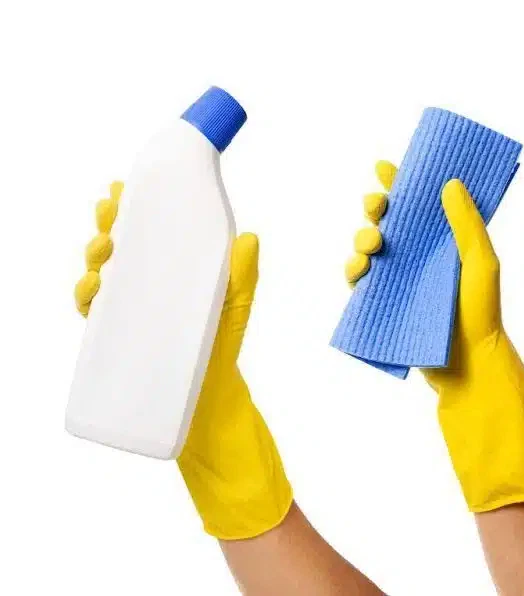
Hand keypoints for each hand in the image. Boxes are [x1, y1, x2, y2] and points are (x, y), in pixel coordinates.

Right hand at [76, 182, 291, 538]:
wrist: (211, 403)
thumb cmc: (221, 347)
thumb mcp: (235, 306)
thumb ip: (242, 275)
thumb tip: (250, 238)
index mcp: (169, 274)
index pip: (145, 235)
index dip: (129, 210)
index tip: (121, 190)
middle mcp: (144, 290)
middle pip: (117, 251)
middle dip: (106, 229)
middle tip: (110, 219)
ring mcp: (129, 315)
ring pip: (100, 278)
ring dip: (94, 261)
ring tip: (104, 255)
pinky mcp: (119, 342)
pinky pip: (94, 316)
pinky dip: (87, 299)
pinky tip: (92, 291)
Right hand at [347, 163, 523, 510]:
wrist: (468, 365)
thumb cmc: (482, 313)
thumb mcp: (481, 263)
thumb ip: (467, 224)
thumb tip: (450, 182)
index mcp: (446, 242)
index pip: (421, 204)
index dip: (401, 183)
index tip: (385, 167)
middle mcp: (422, 257)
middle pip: (389, 221)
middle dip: (376, 208)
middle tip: (377, 208)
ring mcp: (403, 280)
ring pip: (371, 248)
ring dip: (363, 238)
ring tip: (372, 245)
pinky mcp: (387, 304)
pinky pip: (361, 282)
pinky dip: (355, 271)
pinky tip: (360, 270)